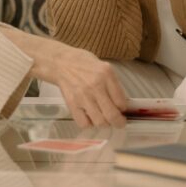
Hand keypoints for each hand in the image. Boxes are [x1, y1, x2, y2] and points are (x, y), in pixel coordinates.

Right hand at [0, 27, 126, 128]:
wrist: (61, 62)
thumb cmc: (84, 63)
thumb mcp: (104, 67)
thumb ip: (113, 84)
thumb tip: (122, 104)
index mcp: (106, 74)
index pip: (122, 102)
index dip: (124, 109)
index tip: (121, 109)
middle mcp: (96, 86)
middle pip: (112, 115)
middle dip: (118, 122)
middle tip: (118, 122)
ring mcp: (83, 96)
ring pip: (100, 122)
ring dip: (104, 123)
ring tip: (103, 118)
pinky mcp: (72, 103)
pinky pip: (84, 123)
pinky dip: (89, 124)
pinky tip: (89, 117)